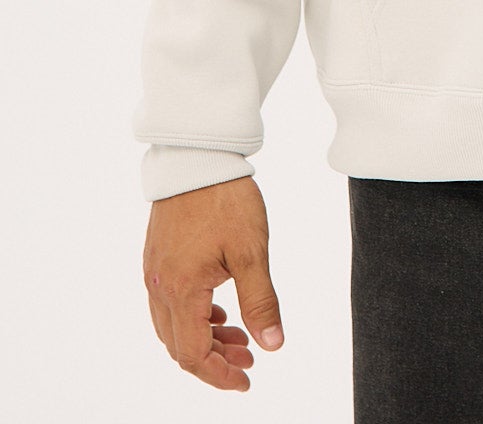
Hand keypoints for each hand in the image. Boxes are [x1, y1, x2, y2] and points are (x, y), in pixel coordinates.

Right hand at [143, 174, 284, 391]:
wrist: (198, 155)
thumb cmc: (226, 199)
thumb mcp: (252, 251)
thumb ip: (261, 302)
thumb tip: (273, 346)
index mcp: (181, 290)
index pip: (193, 355)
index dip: (219, 375)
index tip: (246, 380)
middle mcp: (160, 287)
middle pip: (179, 346)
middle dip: (214, 360)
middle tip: (249, 357)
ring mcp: (155, 271)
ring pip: (172, 326)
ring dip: (204, 338)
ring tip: (239, 335)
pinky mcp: (156, 257)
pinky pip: (168, 303)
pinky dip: (193, 316)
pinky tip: (219, 309)